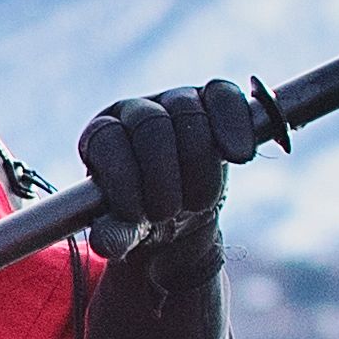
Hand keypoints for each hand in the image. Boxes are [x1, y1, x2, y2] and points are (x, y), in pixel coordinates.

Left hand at [75, 77, 277, 241]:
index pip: (108, 138)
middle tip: (168, 214)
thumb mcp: (128, 233)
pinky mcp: (212, 102)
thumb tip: (105, 242)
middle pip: (151, 125)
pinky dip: (233, 125)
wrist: (181, 220)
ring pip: (188, 112)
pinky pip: (224, 96)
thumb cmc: (145, 221)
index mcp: (100, 137)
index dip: (123, 178)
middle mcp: (133, 110)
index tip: (135, 216)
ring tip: (197, 203)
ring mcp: (173, 101)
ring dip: (199, 167)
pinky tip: (238, 155)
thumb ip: (116, 234)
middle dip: (163, 178)